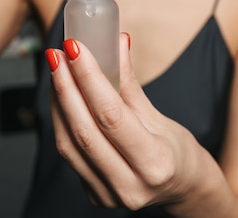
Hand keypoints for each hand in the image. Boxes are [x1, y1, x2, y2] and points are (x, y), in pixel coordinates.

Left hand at [46, 34, 203, 210]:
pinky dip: (61, 121)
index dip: (88, 78)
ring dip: (58, 102)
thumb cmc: (176, 150)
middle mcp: (130, 186)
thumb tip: (116, 42)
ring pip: (68, 143)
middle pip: (84, 130)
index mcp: (155, 164)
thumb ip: (130, 83)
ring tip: (55, 69)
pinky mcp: (94, 195)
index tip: (74, 48)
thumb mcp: (160, 116)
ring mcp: (109, 195)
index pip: (111, 115)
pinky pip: (68, 154)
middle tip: (56, 54)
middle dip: (65, 86)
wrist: (182, 188)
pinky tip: (61, 95)